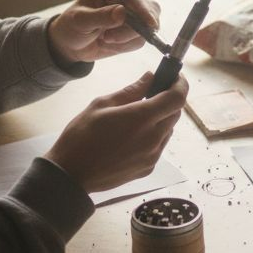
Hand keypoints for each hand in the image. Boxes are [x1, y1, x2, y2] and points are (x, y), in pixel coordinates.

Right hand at [45, 72, 188, 192]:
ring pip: (168, 130)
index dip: (180, 85)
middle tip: (151, 94)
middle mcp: (153, 138)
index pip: (177, 98)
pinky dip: (154, 136)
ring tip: (138, 117)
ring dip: (161, 119)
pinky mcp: (148, 168)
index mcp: (141, 119)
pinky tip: (133, 136)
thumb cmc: (81, 137)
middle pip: (175, 114)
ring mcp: (152, 156)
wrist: (71, 175)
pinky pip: (159, 146)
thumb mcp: (101, 105)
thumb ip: (130, 91)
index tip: (174, 77)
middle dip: (168, 100)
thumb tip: (150, 78)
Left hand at [48, 0, 160, 63]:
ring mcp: (133, 14)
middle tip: (109, 38)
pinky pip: (140, 40)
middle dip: (133, 29)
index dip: (144, 9)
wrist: (71, 44)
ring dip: (126, 39)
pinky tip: (110, 42)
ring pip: (147, 27)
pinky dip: (126, 46)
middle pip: (149, 9)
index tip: (150, 24)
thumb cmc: (72, 26)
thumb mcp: (80, 21)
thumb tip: (122, 13)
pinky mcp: (135, 30)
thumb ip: (100, 16)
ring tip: (105, 38)